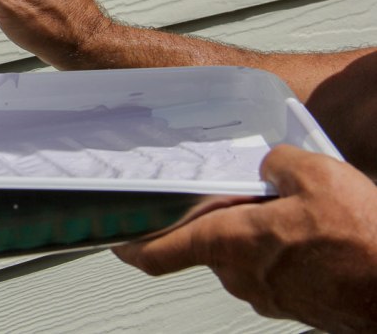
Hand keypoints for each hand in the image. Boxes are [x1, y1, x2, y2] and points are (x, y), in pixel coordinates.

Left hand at [113, 145, 376, 332]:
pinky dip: (286, 253)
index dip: (133, 246)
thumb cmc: (362, 238)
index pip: (160, 253)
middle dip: (222, 221)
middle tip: (247, 195)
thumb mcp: (314, 173)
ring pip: (248, 258)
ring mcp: (271, 297)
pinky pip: (278, 272)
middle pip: (211, 246)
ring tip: (297, 211)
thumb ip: (277, 163)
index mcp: (230, 244)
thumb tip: (269, 167)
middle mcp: (241, 277)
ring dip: (259, 236)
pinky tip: (317, 234)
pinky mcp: (300, 307)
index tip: (117, 239)